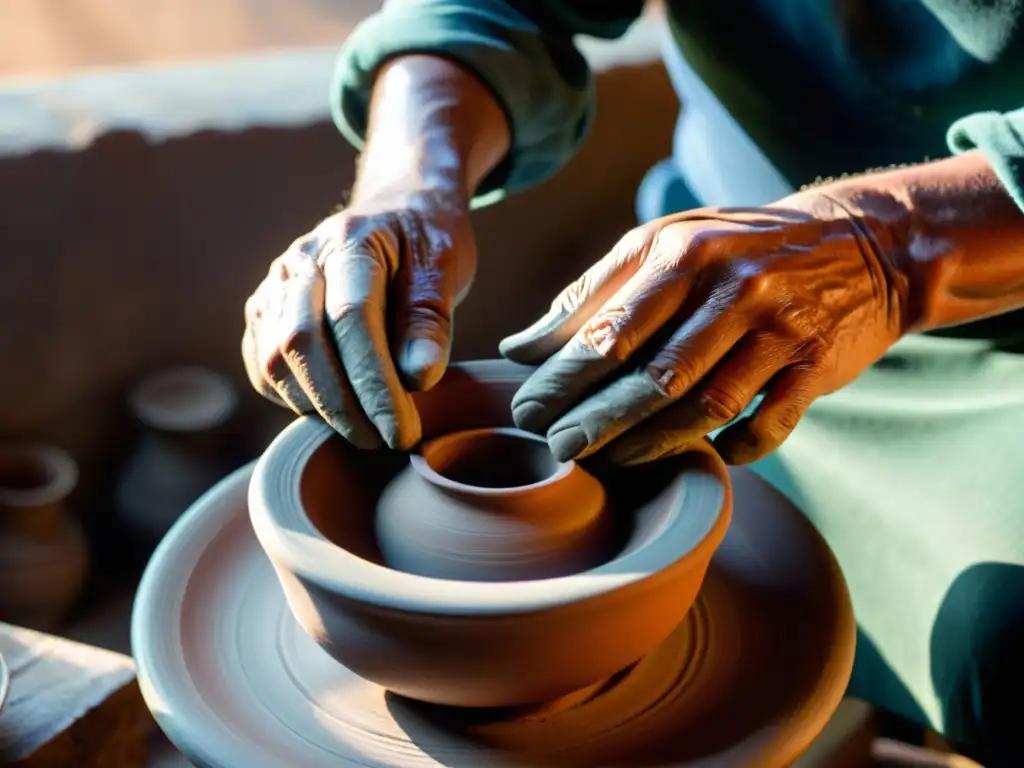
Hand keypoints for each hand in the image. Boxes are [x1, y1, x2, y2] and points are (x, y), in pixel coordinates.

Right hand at [242, 187, 475, 449]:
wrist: (394, 210)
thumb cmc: (424, 242)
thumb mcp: (445, 267)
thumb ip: (431, 321)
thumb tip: (417, 378)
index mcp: (349, 243)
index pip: (351, 320)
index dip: (374, 384)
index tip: (402, 430)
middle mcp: (298, 263)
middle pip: (301, 346)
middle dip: (344, 408)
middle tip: (388, 441)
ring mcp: (273, 288)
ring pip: (276, 364)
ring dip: (321, 410)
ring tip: (371, 428)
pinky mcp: (262, 315)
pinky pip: (265, 371)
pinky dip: (298, 401)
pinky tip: (339, 410)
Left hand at [499, 194, 909, 464]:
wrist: (865, 244)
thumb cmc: (739, 248)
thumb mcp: (670, 244)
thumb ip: (596, 292)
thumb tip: (521, 347)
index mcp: (684, 252)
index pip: (610, 326)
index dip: (563, 375)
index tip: (526, 409)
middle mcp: (733, 288)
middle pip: (653, 373)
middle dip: (597, 418)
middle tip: (558, 447)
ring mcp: (780, 329)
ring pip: (705, 404)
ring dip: (652, 441)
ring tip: (610, 459)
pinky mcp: (817, 366)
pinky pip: (767, 424)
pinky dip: (734, 448)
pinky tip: (706, 456)